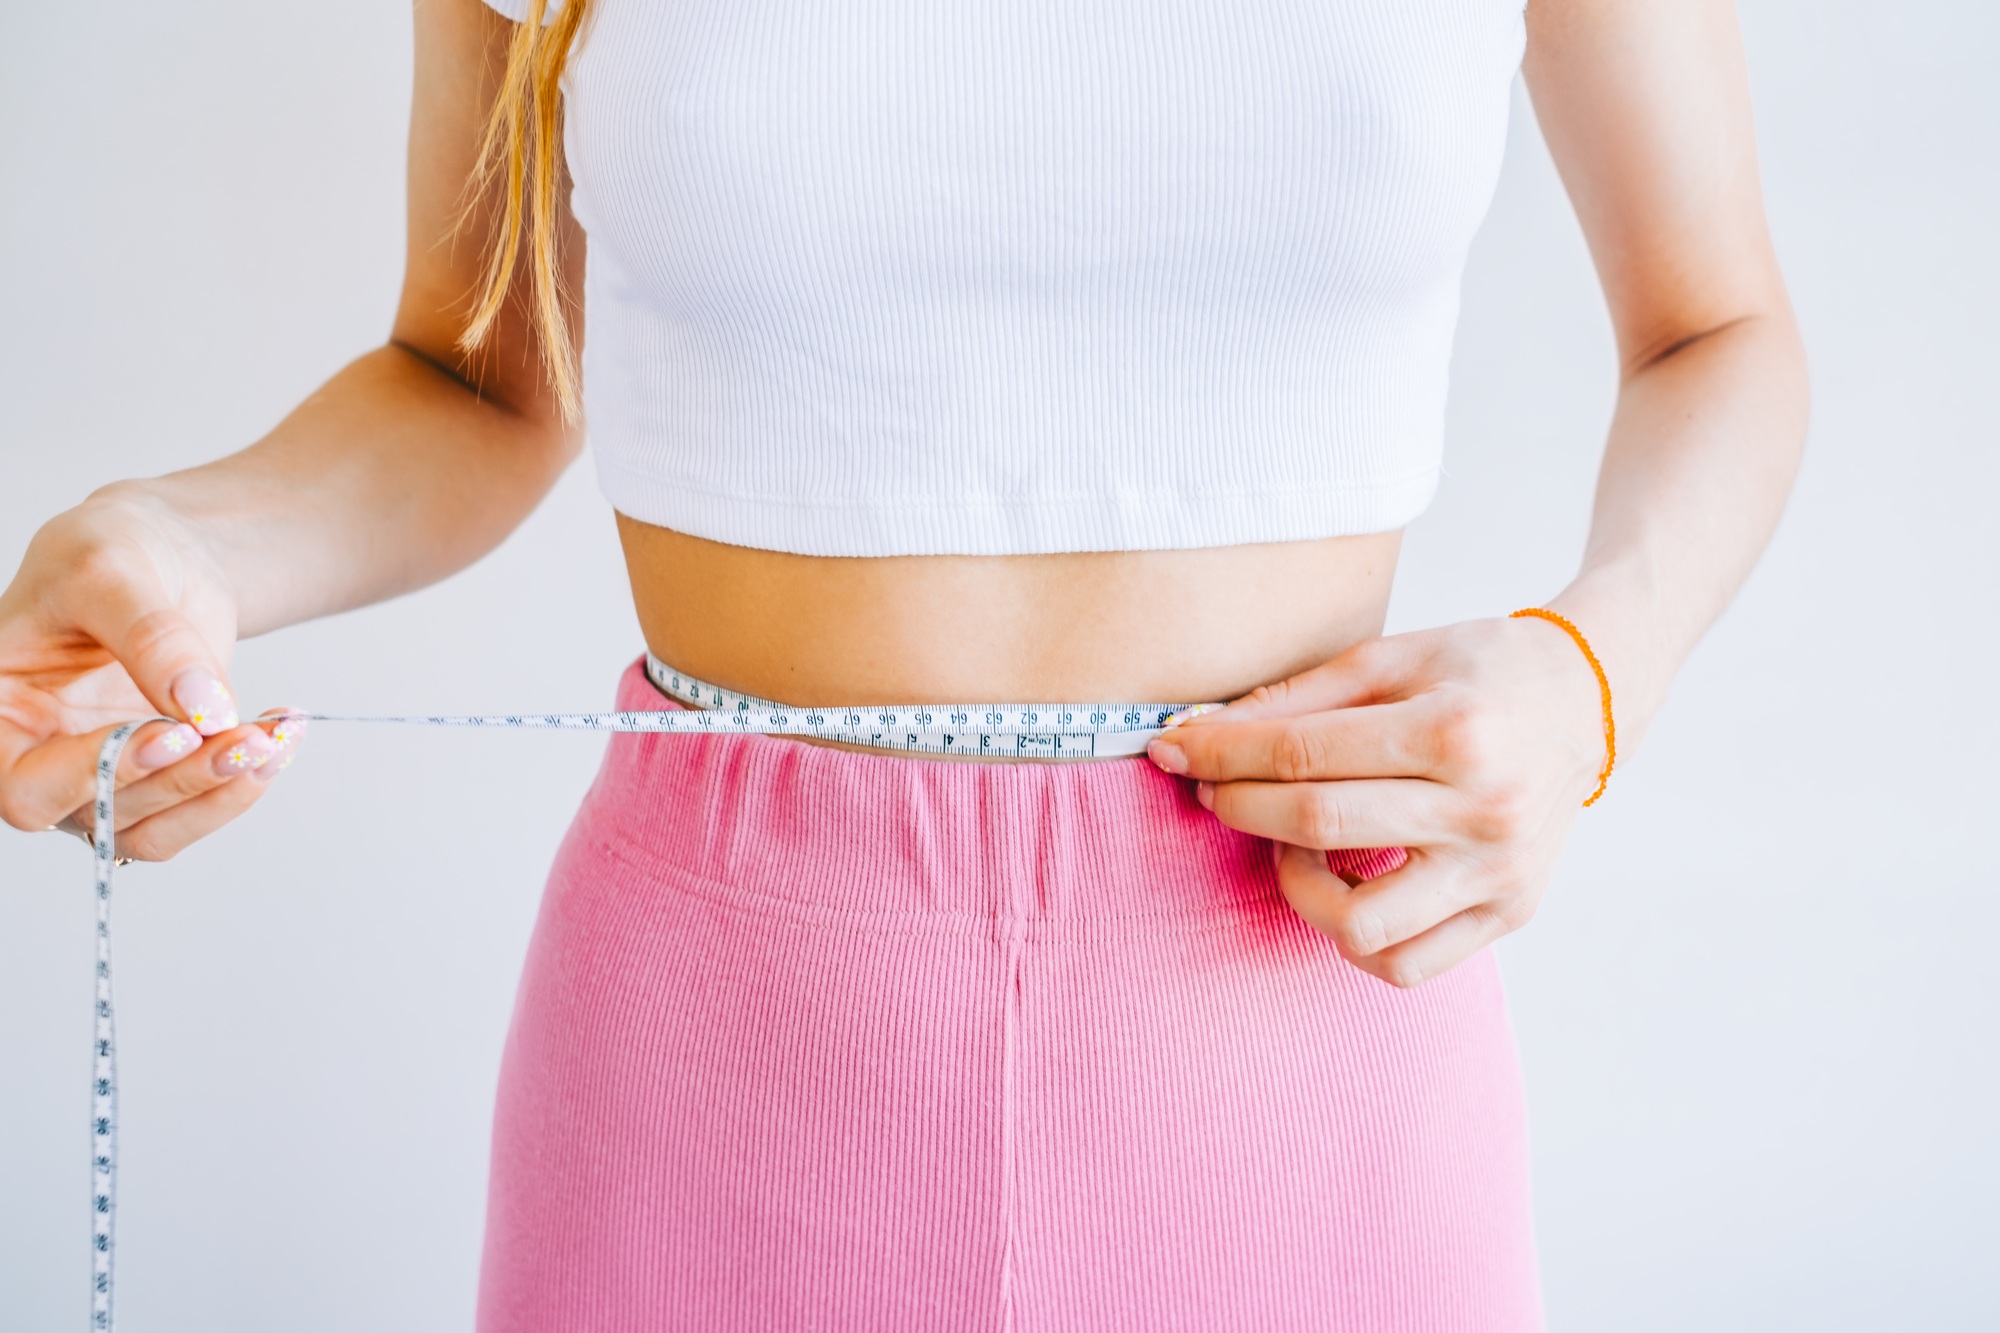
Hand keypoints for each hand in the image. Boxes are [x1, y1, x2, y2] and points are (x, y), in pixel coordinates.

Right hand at [0, 486, 304, 859]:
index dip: (96, 773)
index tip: (173, 735)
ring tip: (275, 738)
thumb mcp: (112, 572)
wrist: (163, 555)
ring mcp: (94, 778)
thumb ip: (151, 638)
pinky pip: (192, 810)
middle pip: (100, 814)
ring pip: (152, 828)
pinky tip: (278, 740)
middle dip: (181, 783)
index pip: (25, 786)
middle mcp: (35, 757)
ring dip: (221, 793)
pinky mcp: (153, 779)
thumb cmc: (107, 552)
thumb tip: (203, 711)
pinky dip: (239, 786)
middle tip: (249, 741)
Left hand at [1145, 615, 1607, 987]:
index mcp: (1456, 731)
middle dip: (1240, 806)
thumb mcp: (1393, 655)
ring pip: (1360, 926)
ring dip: (1298, 887)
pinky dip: (1354, 935)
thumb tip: (1203, 734)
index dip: (1225, 755)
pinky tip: (1344, 881)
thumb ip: (1297, 698)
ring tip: (1297, 842)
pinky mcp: (1509, 914)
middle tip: (1214, 787)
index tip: (1176, 750)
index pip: (1306, 755)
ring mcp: (1500, 874)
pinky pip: (1406, 965)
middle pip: (1321, 826)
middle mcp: (1484, 811)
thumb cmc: (1481, 670)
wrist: (1587, 702)